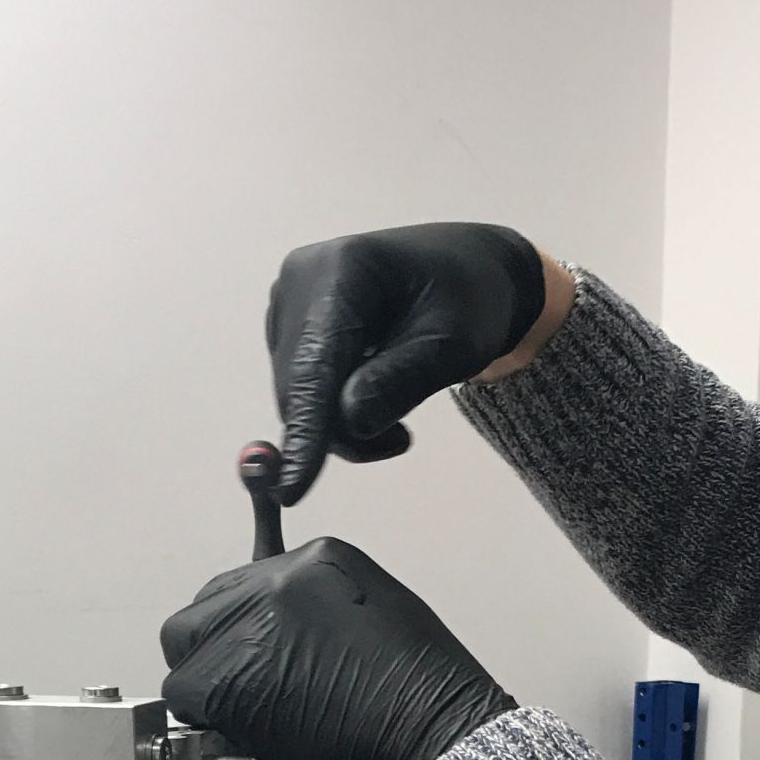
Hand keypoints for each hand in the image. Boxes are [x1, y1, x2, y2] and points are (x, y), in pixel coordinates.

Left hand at [160, 539, 514, 759]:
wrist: (433, 741)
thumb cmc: (424, 699)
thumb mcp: (381, 617)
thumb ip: (319, 611)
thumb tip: (283, 634)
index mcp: (318, 560)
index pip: (247, 582)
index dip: (246, 626)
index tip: (256, 654)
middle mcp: (277, 582)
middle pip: (207, 608)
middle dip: (217, 647)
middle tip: (244, 683)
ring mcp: (248, 628)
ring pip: (185, 647)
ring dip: (207, 680)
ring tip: (246, 710)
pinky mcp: (226, 678)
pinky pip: (184, 693)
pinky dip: (204, 716)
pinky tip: (242, 729)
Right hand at [266, 223, 546, 503]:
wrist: (467, 272)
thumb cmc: (470, 301)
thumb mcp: (455, 344)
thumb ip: (403, 381)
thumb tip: (350, 420)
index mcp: (343, 269)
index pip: (316, 367)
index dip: (306, 432)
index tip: (292, 490)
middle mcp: (301, 278)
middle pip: (300, 389)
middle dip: (343, 430)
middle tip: (400, 439)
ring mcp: (288, 300)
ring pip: (297, 396)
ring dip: (341, 423)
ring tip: (397, 407)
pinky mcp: (289, 323)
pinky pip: (301, 388)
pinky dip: (333, 409)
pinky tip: (374, 389)